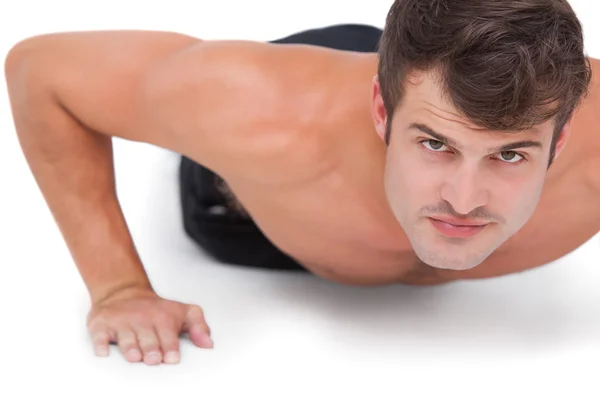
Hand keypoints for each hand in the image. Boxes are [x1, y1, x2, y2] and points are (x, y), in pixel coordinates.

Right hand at [86, 286, 212, 364]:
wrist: (123, 292)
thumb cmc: (156, 309)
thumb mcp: (183, 312)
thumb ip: (199, 327)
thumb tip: (208, 344)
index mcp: (162, 317)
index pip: (167, 335)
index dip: (170, 347)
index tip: (171, 358)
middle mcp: (141, 319)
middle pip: (147, 339)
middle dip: (151, 349)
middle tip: (153, 359)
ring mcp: (121, 322)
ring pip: (126, 339)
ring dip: (130, 348)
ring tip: (134, 356)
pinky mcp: (101, 324)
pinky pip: (99, 336)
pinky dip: (100, 344)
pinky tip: (103, 352)